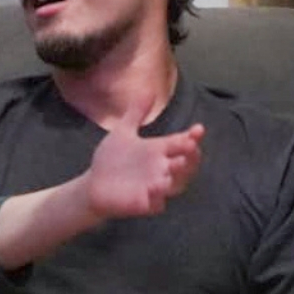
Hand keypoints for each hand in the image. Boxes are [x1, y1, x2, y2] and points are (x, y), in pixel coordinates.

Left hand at [83, 105, 204, 220]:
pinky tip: (155, 188)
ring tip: (177, 164)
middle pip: (185, 165)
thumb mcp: (124, 132)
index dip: (192, 137)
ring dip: (178, 176)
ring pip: (175, 185)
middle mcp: (162, 169)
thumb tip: (149, 89)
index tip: (199, 128)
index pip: (181, 143)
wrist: (94, 184)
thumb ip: (136, 113)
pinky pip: (156, 203)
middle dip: (190, 157)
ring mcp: (155, 187)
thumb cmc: (112, 159)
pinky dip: (157, 197)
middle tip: (191, 145)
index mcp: (159, 151)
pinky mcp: (144, 203)